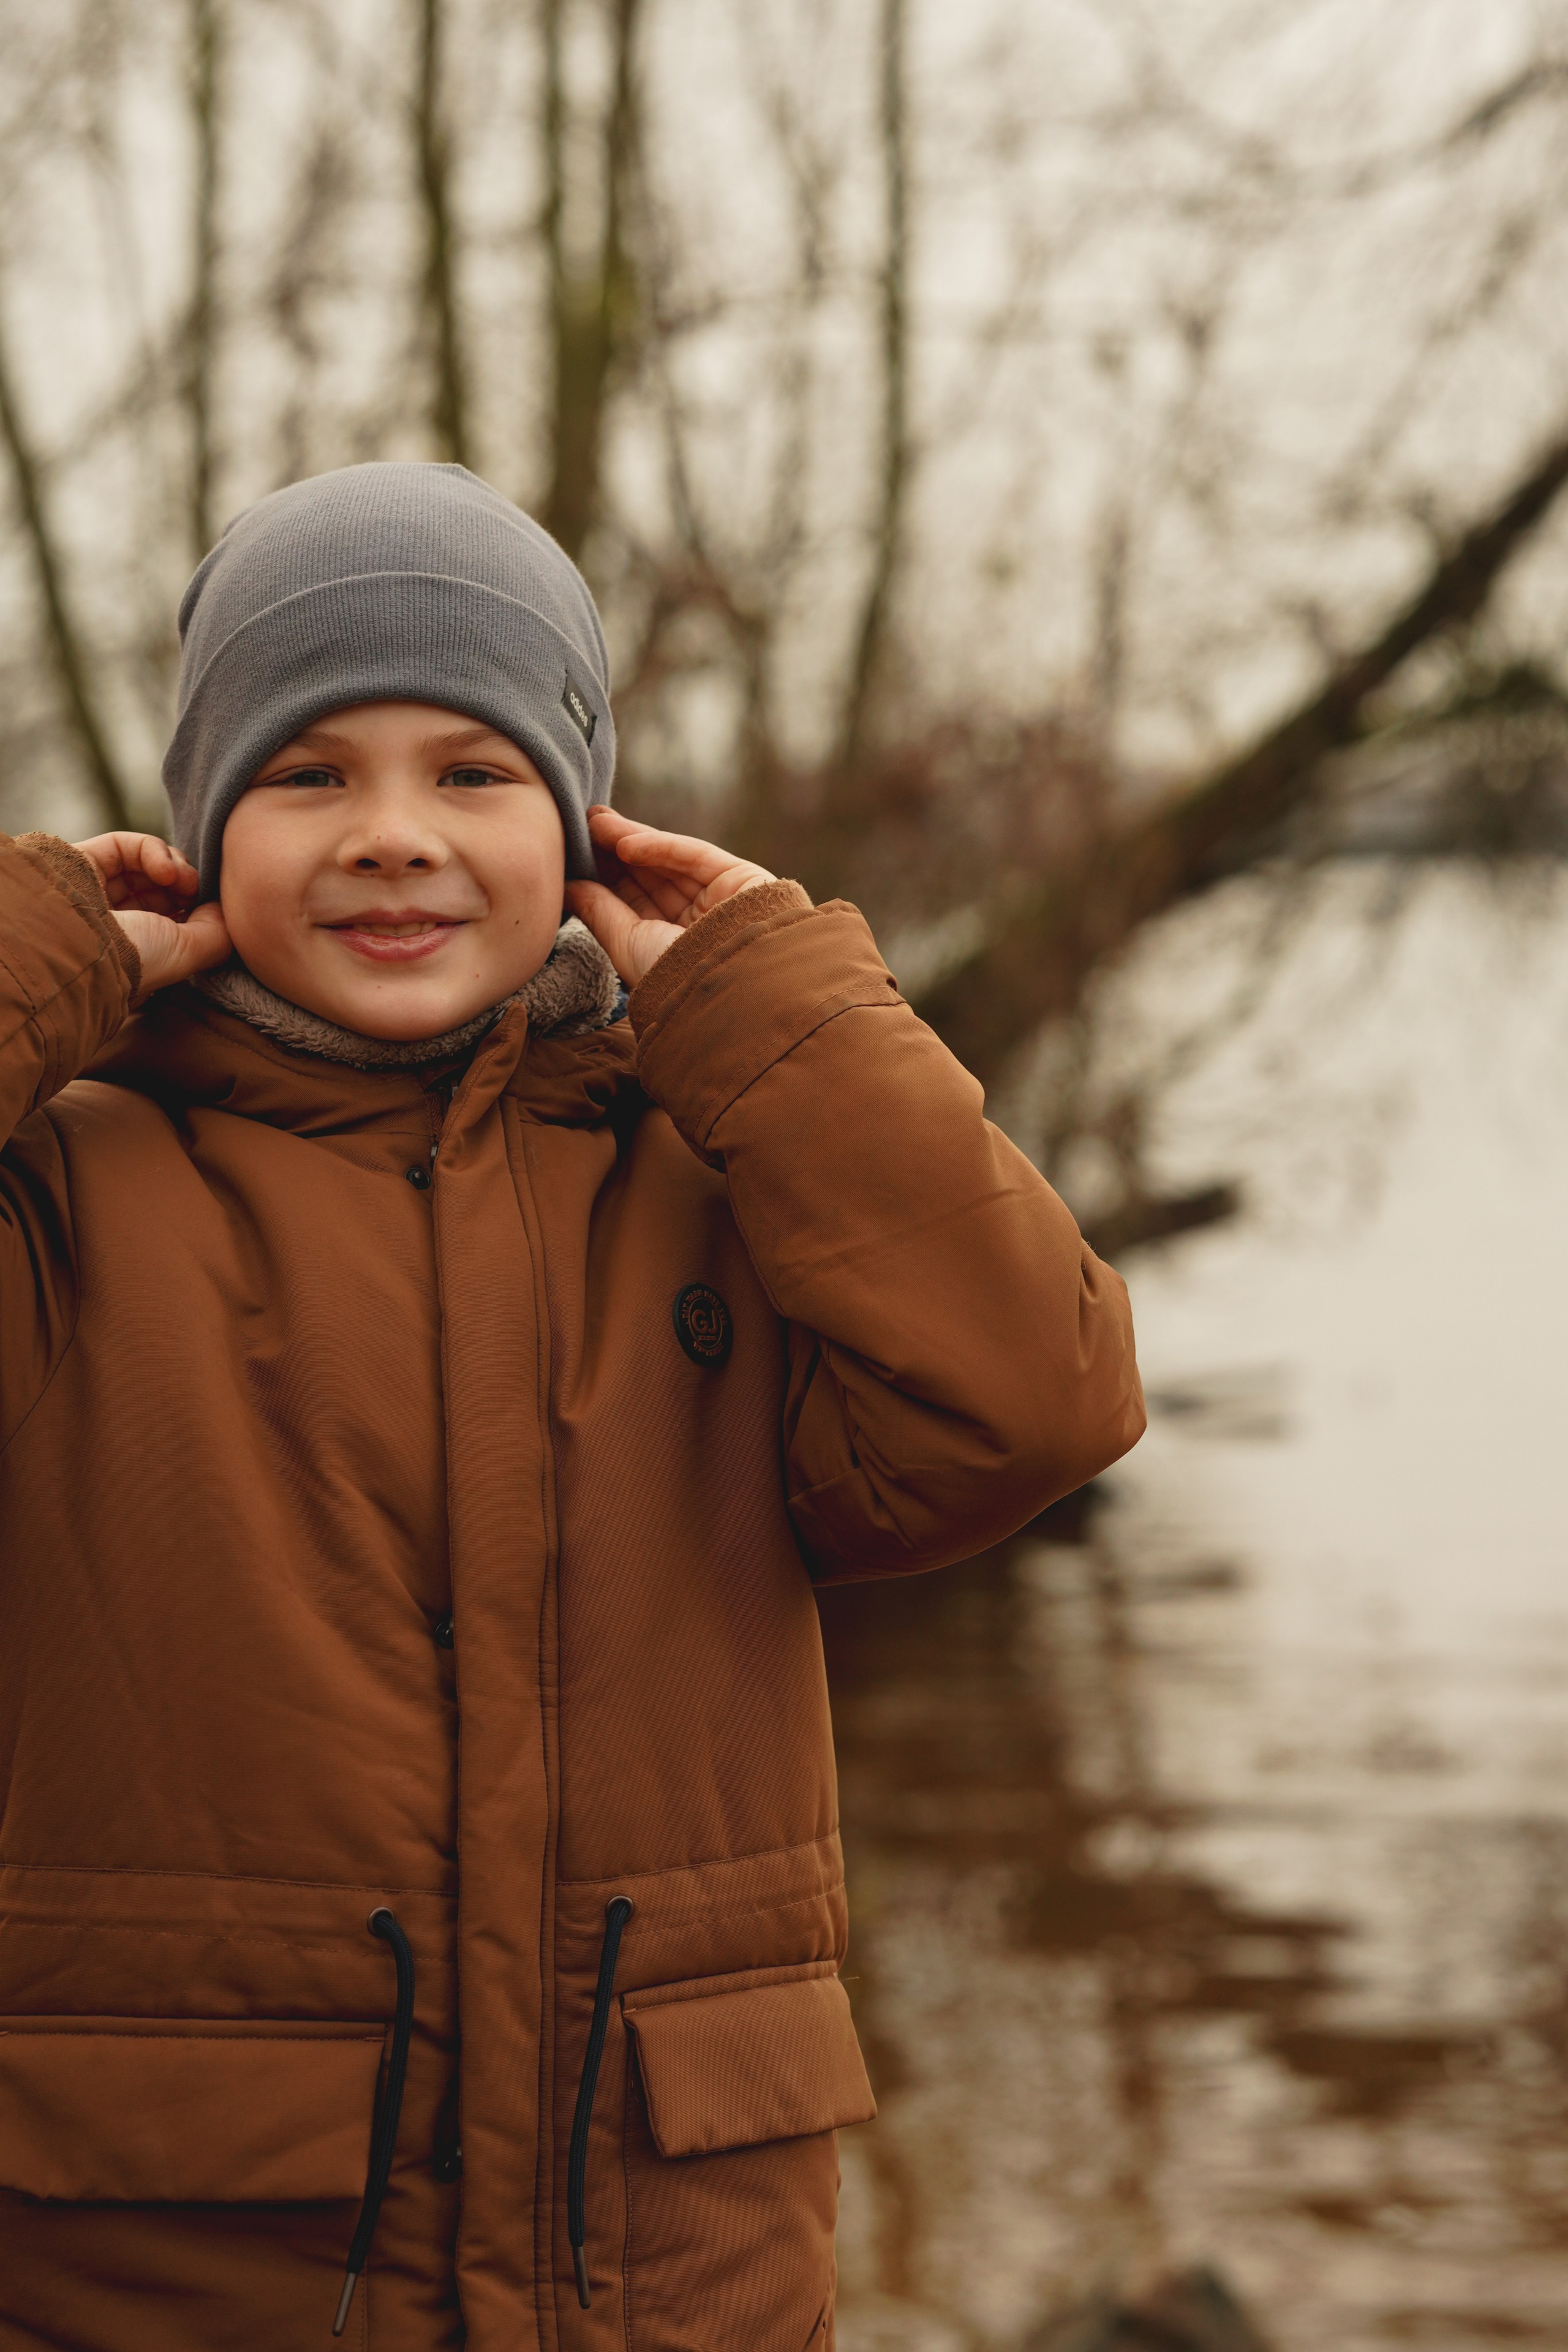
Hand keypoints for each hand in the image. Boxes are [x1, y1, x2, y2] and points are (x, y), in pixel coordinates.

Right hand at [73, 832, 232, 1000]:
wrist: (78, 942)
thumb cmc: (134, 959)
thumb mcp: (189, 953)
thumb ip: (217, 933)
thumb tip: (223, 908)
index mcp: (136, 948)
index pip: (172, 918)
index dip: (195, 907)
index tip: (210, 911)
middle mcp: (115, 920)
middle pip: (162, 888)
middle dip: (186, 885)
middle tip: (192, 891)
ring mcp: (98, 890)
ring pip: (147, 865)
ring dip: (175, 866)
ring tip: (179, 879)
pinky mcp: (84, 860)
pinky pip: (127, 845)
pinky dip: (153, 850)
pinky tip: (164, 869)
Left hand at [564, 808, 775, 987]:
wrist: (728, 990)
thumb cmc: (674, 979)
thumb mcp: (625, 944)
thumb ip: (598, 911)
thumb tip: (565, 887)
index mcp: (673, 942)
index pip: (636, 899)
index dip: (607, 873)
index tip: (574, 851)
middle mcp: (698, 919)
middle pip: (652, 875)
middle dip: (616, 848)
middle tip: (583, 823)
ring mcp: (721, 897)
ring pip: (670, 860)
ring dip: (631, 839)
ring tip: (594, 822)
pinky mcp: (741, 877)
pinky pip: (694, 855)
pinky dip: (659, 846)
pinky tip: (623, 842)